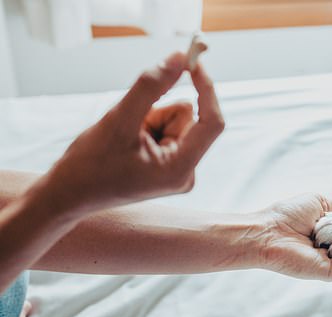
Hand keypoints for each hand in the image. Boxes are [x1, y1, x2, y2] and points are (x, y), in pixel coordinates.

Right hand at [44, 52, 223, 215]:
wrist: (70, 193)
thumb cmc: (90, 164)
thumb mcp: (119, 119)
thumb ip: (151, 87)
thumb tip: (180, 58)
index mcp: (181, 168)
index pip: (212, 122)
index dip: (206, 89)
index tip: (192, 62)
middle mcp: (186, 172)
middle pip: (188, 118)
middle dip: (159, 111)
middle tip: (131, 124)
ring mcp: (178, 170)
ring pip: (175, 120)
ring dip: (150, 118)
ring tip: (125, 139)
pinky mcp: (169, 165)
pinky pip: (167, 129)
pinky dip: (146, 126)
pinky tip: (127, 144)